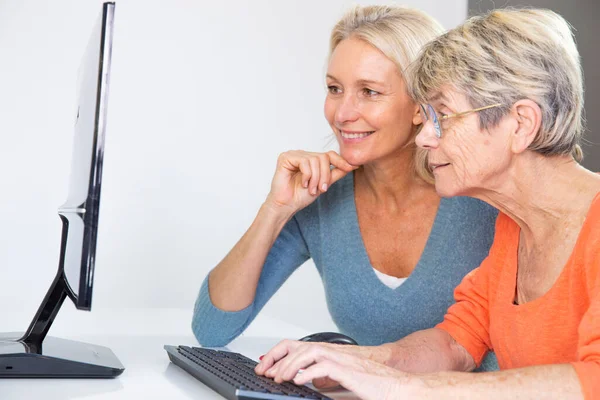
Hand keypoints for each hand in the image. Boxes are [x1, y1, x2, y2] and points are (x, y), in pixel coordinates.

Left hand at [254, 340, 414, 399]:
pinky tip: (299, 381)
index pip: (299, 347)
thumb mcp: (342, 379)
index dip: (280, 355)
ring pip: (309, 353)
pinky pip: (324, 367)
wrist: (397, 385)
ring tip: (280, 378)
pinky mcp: (349, 371)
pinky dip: (308, 373)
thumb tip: (308, 380)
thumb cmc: (374, 383)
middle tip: (265, 372)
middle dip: (278, 358)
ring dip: (291, 365)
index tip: (266, 367)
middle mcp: (334, 353)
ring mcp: (341, 360)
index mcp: (330, 354)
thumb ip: (325, 377)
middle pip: (299, 346)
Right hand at [265, 150, 356, 214]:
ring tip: (311, 189)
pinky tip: (303, 183)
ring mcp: (294, 155)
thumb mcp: (324, 184)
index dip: (341, 160)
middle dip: (325, 175)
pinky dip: (307, 175)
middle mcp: (303, 155)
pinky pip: (304, 162)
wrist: (287, 205)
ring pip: (315, 160)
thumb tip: (353, 165)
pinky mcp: (285, 157)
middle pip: (324, 157)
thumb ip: (336, 173)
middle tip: (321, 189)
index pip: (329, 154)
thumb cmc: (301, 196)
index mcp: (311, 160)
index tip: (352, 167)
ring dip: (316, 178)